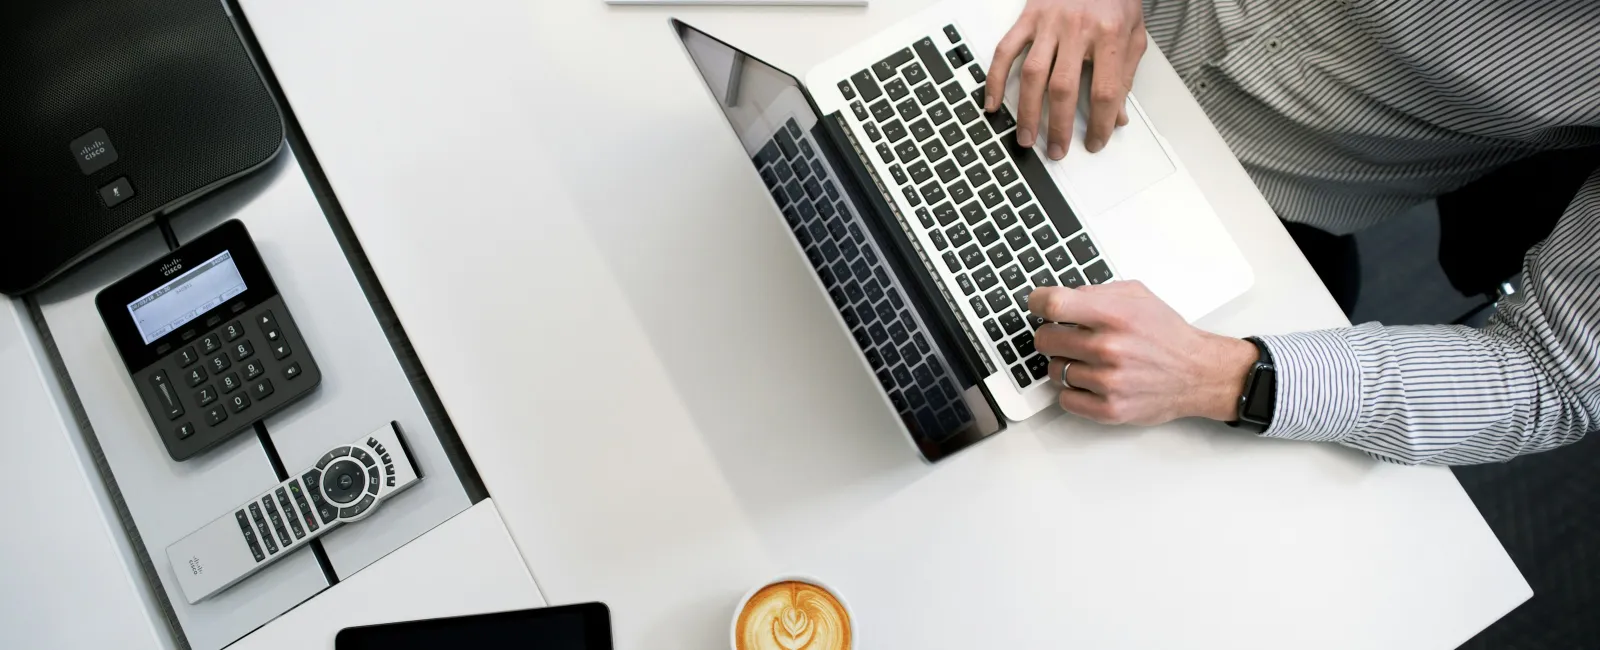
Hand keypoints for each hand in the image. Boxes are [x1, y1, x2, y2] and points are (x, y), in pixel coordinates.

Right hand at [986, 0, 1146, 158]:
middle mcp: (1077, 29)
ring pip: (1033, 75)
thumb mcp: (1133, 33)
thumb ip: (1126, 74)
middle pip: (1063, 88)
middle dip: (1059, 127)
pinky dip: (996, 79)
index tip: (1096, 141)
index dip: (1101, 123)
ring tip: (1026, 137)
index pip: (1105, 90)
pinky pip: (1006, 51)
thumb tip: (1118, 115)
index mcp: (1109, 34)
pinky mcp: (1028, 18)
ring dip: (1028, 112)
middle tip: (1056, 150)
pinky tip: (994, 102)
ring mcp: (1048, 24)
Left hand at [1027, 281, 1256, 425]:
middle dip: (1051, 335)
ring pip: (1054, 370)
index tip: (1037, 304)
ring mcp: (1108, 382)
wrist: (1198, 373)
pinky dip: (1073, 390)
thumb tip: (1059, 297)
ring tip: (1089, 360)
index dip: (1037, 302)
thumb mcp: (1137, 296)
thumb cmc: (1167, 335)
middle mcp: (1109, 348)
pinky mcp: (1109, 409)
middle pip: (1045, 339)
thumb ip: (1096, 292)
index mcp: (1115, 316)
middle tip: (1066, 336)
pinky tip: (1090, 381)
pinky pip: (1065, 399)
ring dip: (1065, 364)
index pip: (1053, 305)